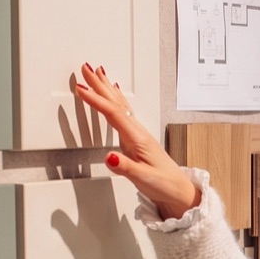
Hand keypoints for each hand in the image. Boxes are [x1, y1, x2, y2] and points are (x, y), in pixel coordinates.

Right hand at [72, 63, 199, 218]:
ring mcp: (138, 133)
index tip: (81, 89)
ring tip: (97, 73)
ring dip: (106, 88)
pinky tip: (114, 94)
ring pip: (120, 104)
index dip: (96, 100)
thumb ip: (125, 167)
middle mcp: (138, 132)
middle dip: (99, 85)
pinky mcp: (137, 138)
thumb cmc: (163, 184)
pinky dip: (116, 99)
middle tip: (86, 68)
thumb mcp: (143, 178)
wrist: (178, 190)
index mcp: (138, 138)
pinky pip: (123, 111)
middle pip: (116, 102)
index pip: (113, 114)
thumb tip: (110, 157)